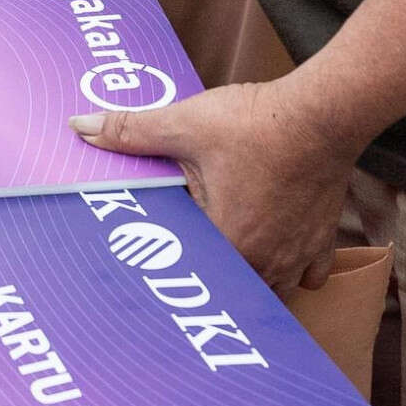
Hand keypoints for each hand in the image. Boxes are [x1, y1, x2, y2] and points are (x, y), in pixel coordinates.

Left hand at [70, 83, 362, 292]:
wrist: (325, 113)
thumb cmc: (259, 124)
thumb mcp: (186, 123)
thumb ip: (131, 131)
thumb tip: (80, 127)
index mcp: (228, 246)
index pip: (189, 278)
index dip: (170, 270)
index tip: (156, 264)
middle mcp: (266, 263)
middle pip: (230, 292)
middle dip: (209, 280)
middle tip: (186, 263)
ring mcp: (297, 255)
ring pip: (270, 290)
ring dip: (250, 281)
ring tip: (228, 261)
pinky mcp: (321, 239)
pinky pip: (307, 275)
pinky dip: (292, 269)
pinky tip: (276, 248)